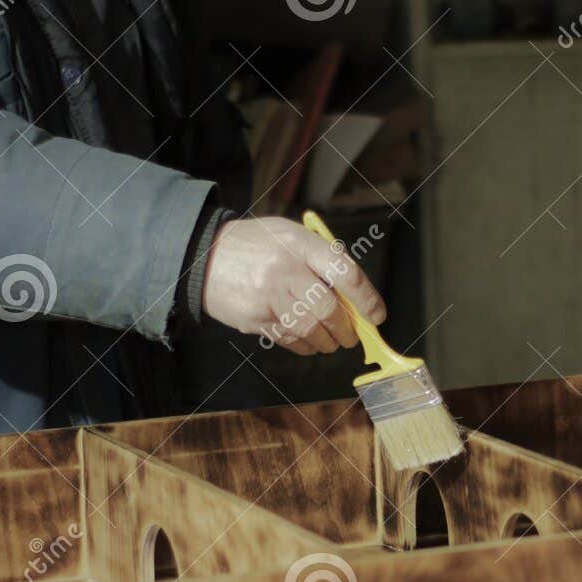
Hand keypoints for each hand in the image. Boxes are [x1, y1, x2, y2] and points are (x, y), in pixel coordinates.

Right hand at [200, 216, 385, 354]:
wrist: (204, 257)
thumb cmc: (256, 245)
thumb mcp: (290, 236)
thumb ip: (321, 259)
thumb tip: (355, 296)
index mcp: (299, 244)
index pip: (344, 272)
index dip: (366, 297)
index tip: (377, 315)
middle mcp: (284, 270)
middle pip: (329, 309)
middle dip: (347, 329)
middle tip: (352, 336)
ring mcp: (268, 296)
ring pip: (311, 329)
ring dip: (328, 341)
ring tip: (332, 341)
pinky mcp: (255, 318)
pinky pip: (290, 339)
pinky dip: (306, 346)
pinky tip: (310, 343)